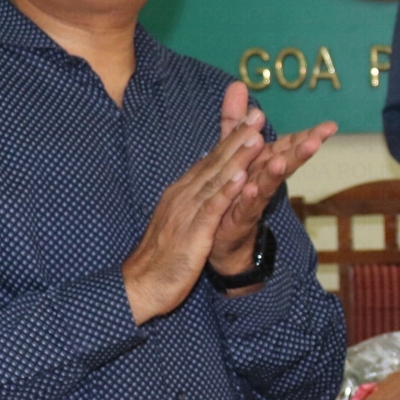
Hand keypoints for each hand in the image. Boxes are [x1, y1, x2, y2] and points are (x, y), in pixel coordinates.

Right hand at [122, 106, 267, 324]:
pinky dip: (227, 191)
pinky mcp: (193, 233)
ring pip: (216, 180)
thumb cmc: (162, 256)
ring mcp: (187, 213)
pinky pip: (212, 209)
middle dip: (237, 137)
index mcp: (182, 193)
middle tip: (258, 114)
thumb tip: (202, 183)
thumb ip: (192, 200)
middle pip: (214, 162)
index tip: (249, 118)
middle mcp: (183, 196)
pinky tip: (243, 178)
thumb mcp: (180, 221)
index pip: (210, 160)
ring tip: (256, 137)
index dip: (230, 138)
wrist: (141, 285)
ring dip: (237, 158)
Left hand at [207, 81, 335, 276]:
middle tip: (318, 140)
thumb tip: (238, 84)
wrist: (220, 237)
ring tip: (282, 161)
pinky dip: (249, 196)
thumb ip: (236, 119)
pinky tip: (251, 188)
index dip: (308, 135)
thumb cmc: (232, 191)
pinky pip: (245, 205)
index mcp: (264, 161)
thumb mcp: (232, 149)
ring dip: (276, 173)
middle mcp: (264, 178)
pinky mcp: (239, 217)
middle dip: (300, 151)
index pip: (289, 145)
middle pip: (285, 162)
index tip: (331, 126)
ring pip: (267, 183)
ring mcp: (253, 198)